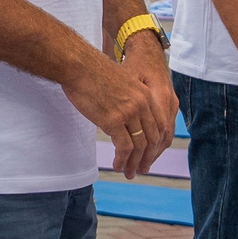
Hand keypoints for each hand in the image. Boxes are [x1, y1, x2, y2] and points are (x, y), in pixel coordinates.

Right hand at [70, 52, 176, 177]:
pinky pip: (124, 147)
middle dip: (147, 157)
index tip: (148, 155)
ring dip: (135, 163)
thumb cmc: (92, 73)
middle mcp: (141, 105)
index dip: (155, 144)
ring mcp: (129, 113)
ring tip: (129, 173)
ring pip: (140, 145)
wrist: (79, 65)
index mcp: (145, 95)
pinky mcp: (114, 121)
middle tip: (141, 169)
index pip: (158, 125)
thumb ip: (127, 100)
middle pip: (152, 138)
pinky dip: (122, 160)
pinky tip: (117, 166)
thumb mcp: (120, 84)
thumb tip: (123, 117)